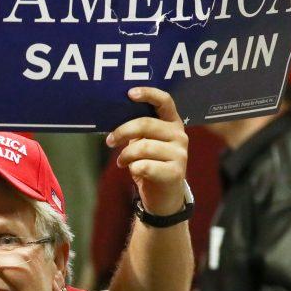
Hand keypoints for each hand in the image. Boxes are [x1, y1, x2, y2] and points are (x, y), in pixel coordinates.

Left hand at [106, 87, 188, 216]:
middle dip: (122, 131)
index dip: (148, 94)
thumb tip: (114, 112)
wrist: (164, 196)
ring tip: (121, 161)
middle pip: (146, 124)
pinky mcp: (175, 172)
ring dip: (126, 154)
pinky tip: (131, 170)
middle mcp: (180, 135)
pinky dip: (133, 167)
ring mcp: (180, 154)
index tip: (130, 93)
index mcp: (172, 123)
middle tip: (110, 141)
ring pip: (143, 146)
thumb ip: (138, 128)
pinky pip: (145, 165)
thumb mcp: (145, 142)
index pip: (165, 101)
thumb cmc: (151, 164)